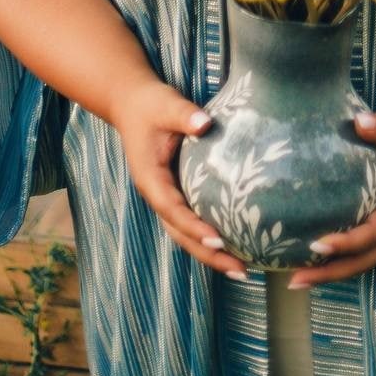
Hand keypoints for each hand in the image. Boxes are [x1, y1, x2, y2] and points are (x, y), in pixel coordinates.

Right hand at [109, 80, 248, 279]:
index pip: (174, 210)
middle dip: (209, 255)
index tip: (219, 240)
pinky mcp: (175, 192)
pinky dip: (209, 236)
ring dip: (210, 253)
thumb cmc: (150, 105)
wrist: (132, 103)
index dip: (195, 227)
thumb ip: (185, 115)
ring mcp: (165, 196)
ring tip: (243, 269)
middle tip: (242, 271)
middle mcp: (157, 194)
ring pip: (185, 234)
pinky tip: (233, 244)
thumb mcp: (166, 105)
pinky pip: (191, 221)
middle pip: (181, 234)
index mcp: (151, 179)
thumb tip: (205, 123)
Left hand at [286, 107, 375, 288]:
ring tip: (302, 276)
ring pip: (368, 258)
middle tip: (295, 280)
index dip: (346, 242)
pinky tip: (325, 254)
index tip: (316, 244)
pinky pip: (371, 246)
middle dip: (332, 272)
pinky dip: (348, 256)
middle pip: (366, 259)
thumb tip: (357, 121)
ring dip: (337, 270)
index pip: (373, 232)